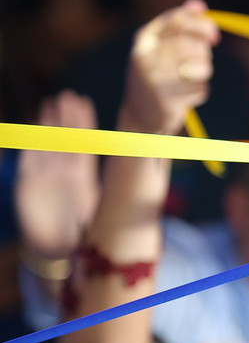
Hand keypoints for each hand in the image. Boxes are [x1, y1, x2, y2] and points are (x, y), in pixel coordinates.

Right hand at [16, 91, 99, 260]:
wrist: (55, 247)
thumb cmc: (81, 230)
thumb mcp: (96, 214)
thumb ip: (105, 199)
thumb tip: (127, 187)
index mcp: (83, 175)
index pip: (83, 143)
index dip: (83, 123)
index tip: (84, 103)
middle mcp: (65, 171)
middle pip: (66, 138)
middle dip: (68, 117)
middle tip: (69, 95)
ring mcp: (46, 174)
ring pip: (47, 144)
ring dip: (49, 124)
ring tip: (52, 102)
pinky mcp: (28, 182)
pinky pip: (29, 158)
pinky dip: (30, 144)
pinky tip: (33, 127)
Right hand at [119, 0, 217, 134]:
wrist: (140, 115)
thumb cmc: (157, 75)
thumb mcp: (162, 48)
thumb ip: (180, 26)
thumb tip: (198, 4)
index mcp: (143, 40)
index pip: (177, 19)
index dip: (201, 24)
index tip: (214, 34)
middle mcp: (144, 57)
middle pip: (193, 45)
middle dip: (203, 54)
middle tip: (198, 64)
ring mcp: (153, 79)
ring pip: (202, 68)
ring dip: (203, 74)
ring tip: (189, 80)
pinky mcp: (166, 100)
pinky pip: (201, 89)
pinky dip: (199, 93)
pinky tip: (184, 97)